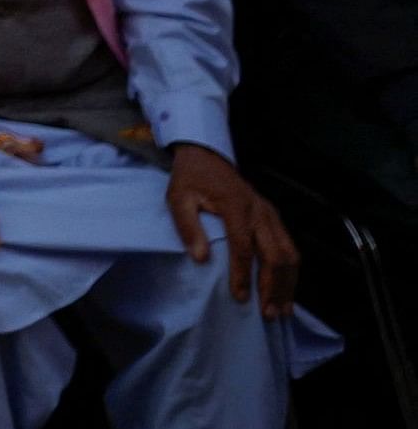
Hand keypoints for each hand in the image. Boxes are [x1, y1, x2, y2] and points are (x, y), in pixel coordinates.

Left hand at [166, 143, 297, 317]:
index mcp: (235, 206)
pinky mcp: (274, 218)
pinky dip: (291, 271)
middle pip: (275, 254)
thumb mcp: (178, 198)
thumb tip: (200, 258)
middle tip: (268, 314)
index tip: (240, 298)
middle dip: (272, 286)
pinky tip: (287, 291)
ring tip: (281, 310)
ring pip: (289, 253)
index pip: (243, 246)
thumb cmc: (190, 179)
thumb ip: (187, 226)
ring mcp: (271, 214)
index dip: (243, 274)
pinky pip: (289, 247)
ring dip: (287, 284)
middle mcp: (260, 211)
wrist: (206, 156)